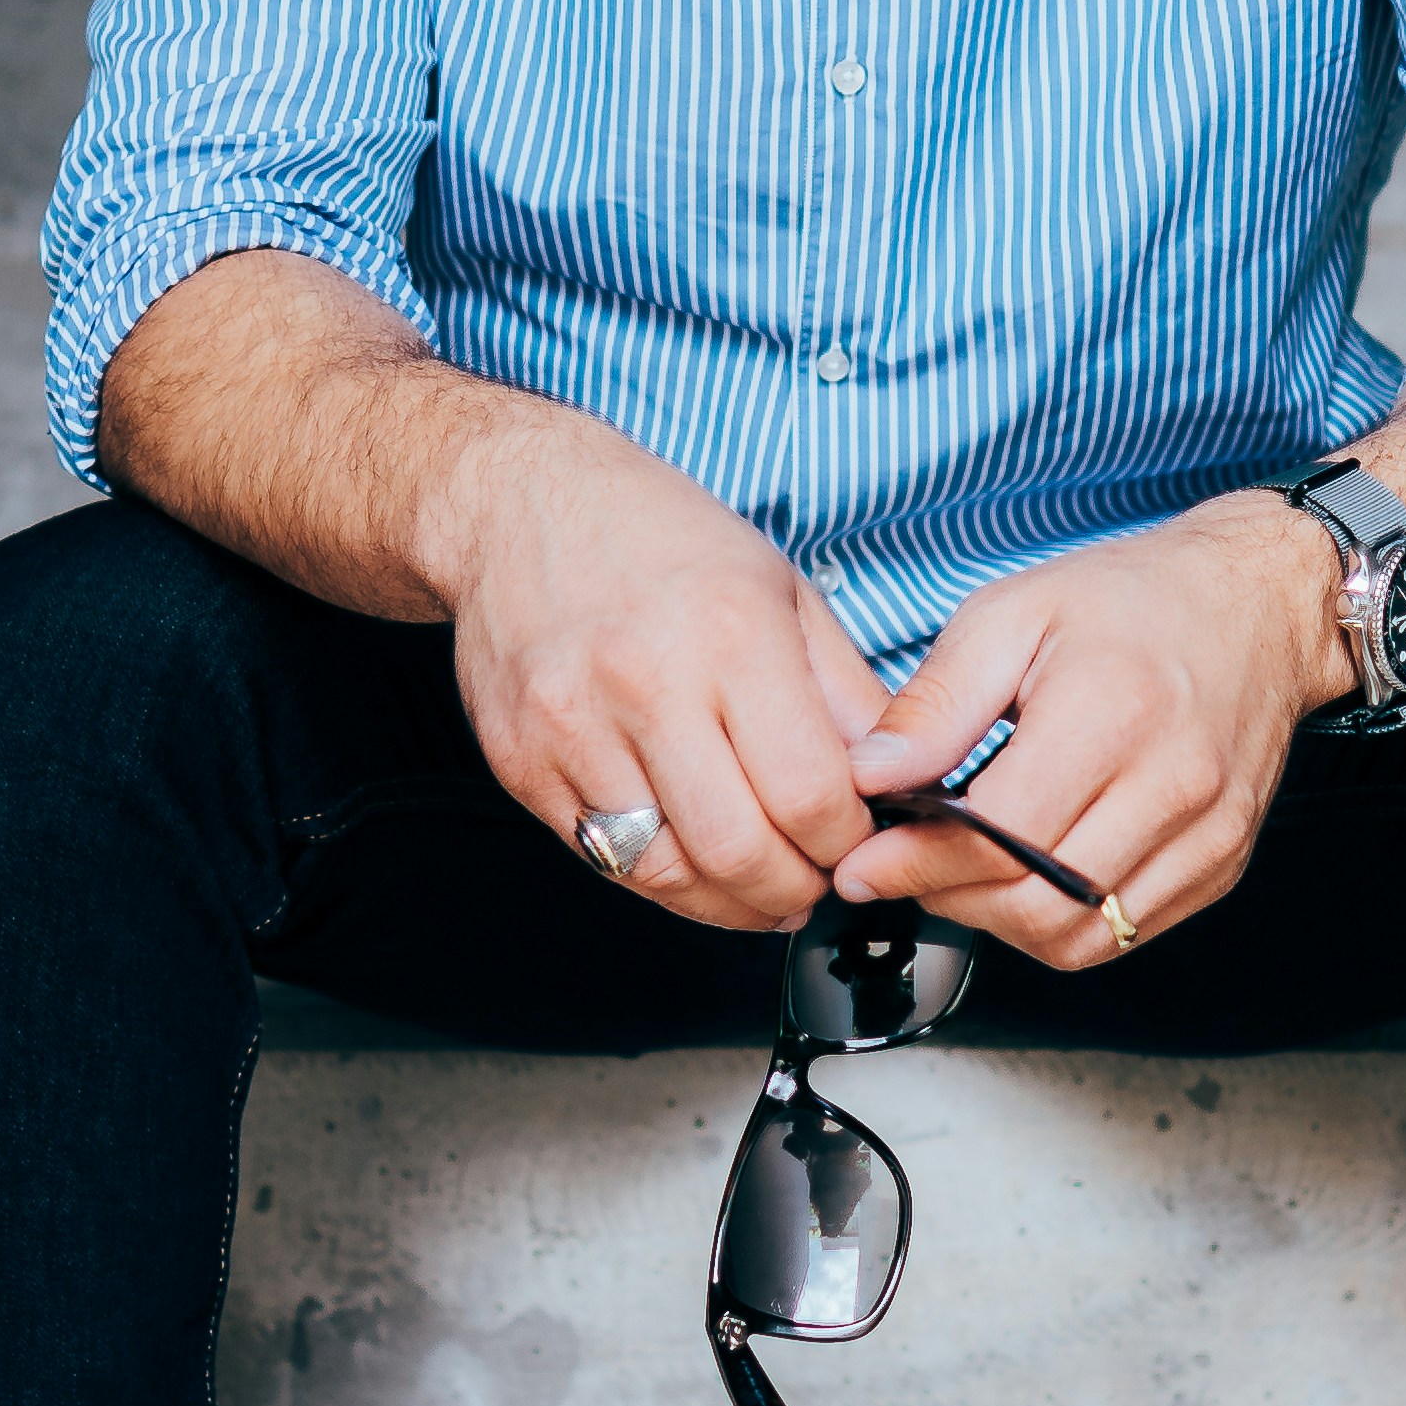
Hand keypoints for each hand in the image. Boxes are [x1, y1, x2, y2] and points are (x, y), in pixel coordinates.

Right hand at [442, 403, 888, 930]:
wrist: (514, 503)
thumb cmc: (655, 537)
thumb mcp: (781, 588)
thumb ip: (843, 695)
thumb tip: (890, 785)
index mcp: (731, 634)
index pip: (809, 794)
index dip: (845, 842)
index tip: (853, 842)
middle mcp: (646, 683)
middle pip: (739, 852)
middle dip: (792, 891)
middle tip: (811, 882)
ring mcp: (572, 729)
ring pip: (667, 873)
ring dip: (728, 901)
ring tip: (757, 885)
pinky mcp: (520, 763)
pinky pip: (601, 858)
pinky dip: (658, 876)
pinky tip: (689, 856)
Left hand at [829, 490, 1345, 964]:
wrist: (1260, 607)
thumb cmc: (1138, 601)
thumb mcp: (1013, 614)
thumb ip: (936, 702)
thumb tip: (871, 776)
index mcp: (1114, 714)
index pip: (998, 836)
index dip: (917, 862)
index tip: (865, 864)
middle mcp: (1173, 785)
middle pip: (1036, 904)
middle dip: (951, 899)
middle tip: (908, 868)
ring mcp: (1207, 835)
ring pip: (1077, 936)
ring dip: (1002, 922)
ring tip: (965, 873)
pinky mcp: (1222, 864)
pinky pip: (1122, 933)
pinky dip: (1060, 922)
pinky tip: (1030, 876)